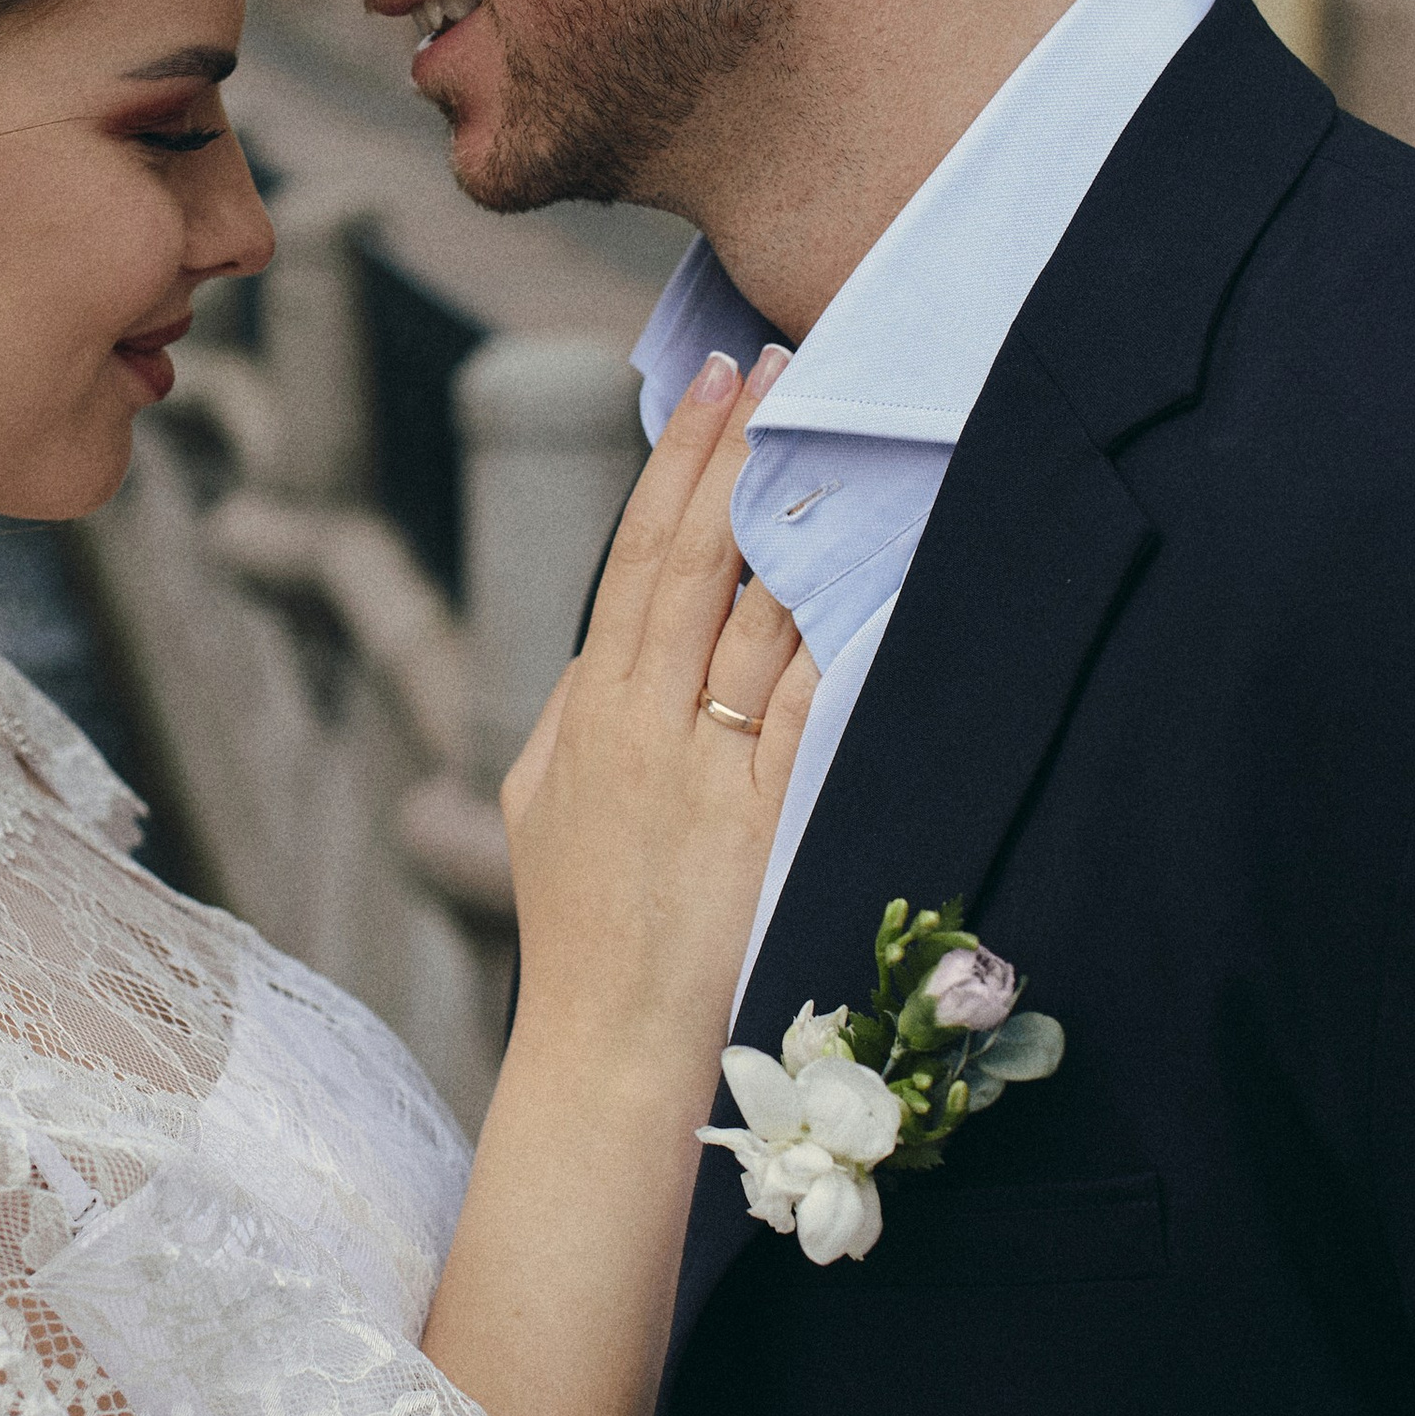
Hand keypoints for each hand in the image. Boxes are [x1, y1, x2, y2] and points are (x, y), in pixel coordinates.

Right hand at [501, 353, 815, 1092]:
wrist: (609, 1054)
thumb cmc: (582, 935)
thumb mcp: (539, 808)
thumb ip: (573, 716)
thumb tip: (608, 646)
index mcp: (590, 713)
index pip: (636, 557)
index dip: (676, 462)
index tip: (710, 384)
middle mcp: (645, 726)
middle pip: (697, 558)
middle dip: (738, 451)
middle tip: (777, 361)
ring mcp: (709, 772)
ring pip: (761, 613)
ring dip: (802, 515)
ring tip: (839, 431)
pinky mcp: (771, 821)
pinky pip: (816, 701)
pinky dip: (844, 625)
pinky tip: (875, 559)